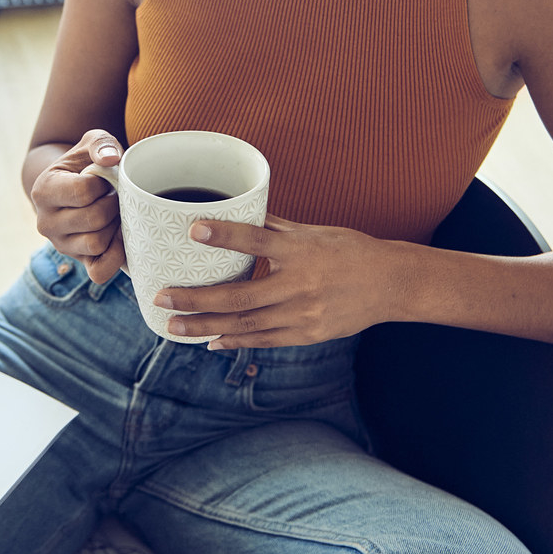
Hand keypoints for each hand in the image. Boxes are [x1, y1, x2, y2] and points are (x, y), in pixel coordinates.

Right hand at [31, 130, 126, 282]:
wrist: (73, 186)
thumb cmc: (85, 162)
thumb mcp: (91, 143)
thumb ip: (101, 144)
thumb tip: (111, 160)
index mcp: (44, 191)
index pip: (83, 191)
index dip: (105, 183)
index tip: (105, 179)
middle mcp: (46, 222)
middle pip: (93, 219)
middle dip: (113, 205)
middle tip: (115, 196)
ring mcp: (61, 245)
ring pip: (96, 244)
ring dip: (115, 227)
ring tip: (115, 213)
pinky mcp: (77, 262)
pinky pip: (99, 271)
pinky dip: (115, 257)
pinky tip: (119, 236)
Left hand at [154, 215, 398, 348]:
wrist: (391, 284)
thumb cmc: (350, 250)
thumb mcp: (313, 232)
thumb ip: (274, 228)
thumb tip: (237, 212)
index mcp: (302, 251)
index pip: (258, 241)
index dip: (226, 236)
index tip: (193, 230)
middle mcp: (301, 284)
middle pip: (240, 296)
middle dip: (196, 299)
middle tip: (161, 298)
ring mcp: (303, 314)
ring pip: (246, 324)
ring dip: (205, 326)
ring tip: (173, 326)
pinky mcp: (308, 334)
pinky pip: (264, 340)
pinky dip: (235, 341)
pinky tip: (210, 341)